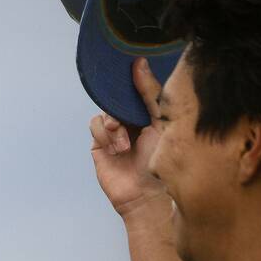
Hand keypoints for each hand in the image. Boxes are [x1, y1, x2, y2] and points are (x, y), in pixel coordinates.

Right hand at [89, 58, 169, 217]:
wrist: (150, 198)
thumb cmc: (164, 163)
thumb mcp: (163, 122)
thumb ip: (151, 93)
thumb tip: (139, 63)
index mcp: (153, 115)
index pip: (138, 90)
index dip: (134, 80)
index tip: (130, 67)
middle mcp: (135, 122)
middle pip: (118, 98)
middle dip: (120, 104)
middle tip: (127, 115)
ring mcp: (116, 133)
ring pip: (105, 111)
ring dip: (113, 124)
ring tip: (123, 143)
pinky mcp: (100, 145)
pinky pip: (95, 125)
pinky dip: (104, 134)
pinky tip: (116, 149)